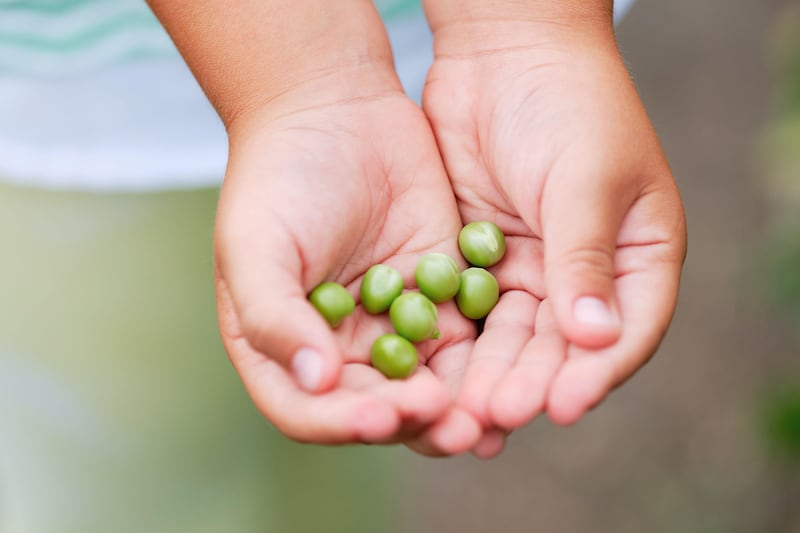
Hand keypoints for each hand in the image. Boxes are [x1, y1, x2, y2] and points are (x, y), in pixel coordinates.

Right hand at [214, 67, 481, 453]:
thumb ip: (275, 319)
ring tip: (488, 419)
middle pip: (377, 405)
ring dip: (458, 405)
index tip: (383, 415)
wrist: (334, 110)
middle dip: (414, 422)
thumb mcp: (256, 248)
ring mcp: (392, 321)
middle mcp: (340, 345)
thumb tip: (318, 381)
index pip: (309, 408)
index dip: (344, 422)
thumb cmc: (278, 180)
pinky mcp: (441, 292)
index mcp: (285, 346)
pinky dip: (486, 359)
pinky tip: (511, 372)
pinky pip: (465, 335)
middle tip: (452, 427)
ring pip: (428, 381)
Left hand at [422, 17, 686, 455]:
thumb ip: (585, 257)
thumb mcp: (584, 179)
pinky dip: (460, 342)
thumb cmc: (567, 103)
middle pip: (564, 344)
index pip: (628, 328)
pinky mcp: (485, 259)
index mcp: (639, 254)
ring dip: (491, 373)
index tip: (562, 406)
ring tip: (463, 413)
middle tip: (496, 417)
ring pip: (515, 337)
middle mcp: (588, 270)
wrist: (504, 52)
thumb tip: (598, 339)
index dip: (597, 372)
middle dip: (531, 381)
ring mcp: (534, 266)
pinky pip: (475, 312)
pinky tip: (438, 375)